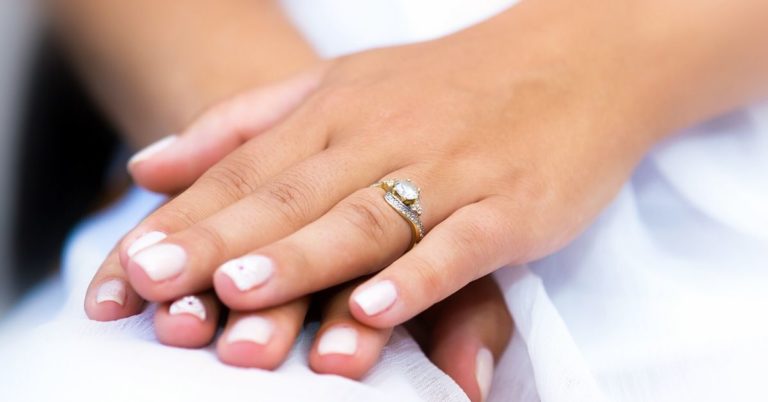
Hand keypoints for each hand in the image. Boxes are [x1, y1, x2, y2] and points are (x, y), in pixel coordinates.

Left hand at [85, 64, 512, 400]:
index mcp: (336, 111)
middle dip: (219, 244)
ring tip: (239, 294)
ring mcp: (450, 170)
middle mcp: (383, 137)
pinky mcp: (511, 204)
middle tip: (152, 285)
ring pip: (365, 220)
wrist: (577, 58)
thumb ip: (245, 124)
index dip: (184, 220)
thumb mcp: (340, 85)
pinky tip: (373, 306)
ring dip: (302, 259)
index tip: (127, 266)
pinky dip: (416, 277)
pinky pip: (458, 243)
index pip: (247, 170)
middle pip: (291, 198)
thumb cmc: (451, 83)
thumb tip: (148, 163)